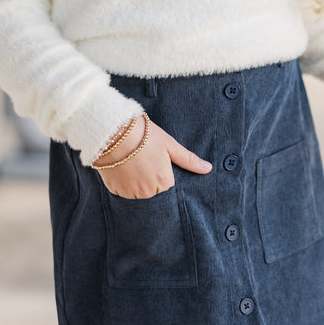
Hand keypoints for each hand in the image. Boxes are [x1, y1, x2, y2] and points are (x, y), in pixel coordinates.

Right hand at [93, 115, 211, 198]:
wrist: (115, 131)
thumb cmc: (145, 136)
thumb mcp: (170, 145)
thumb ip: (189, 160)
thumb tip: (208, 168)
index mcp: (164, 182)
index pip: (168, 185)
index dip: (163, 172)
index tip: (156, 161)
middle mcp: (148, 192)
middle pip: (154, 191)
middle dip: (151, 178)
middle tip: (144, 160)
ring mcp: (130, 193)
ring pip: (138, 193)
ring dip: (137, 182)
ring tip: (133, 162)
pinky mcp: (115, 191)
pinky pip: (123, 191)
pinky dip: (123, 182)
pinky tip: (123, 167)